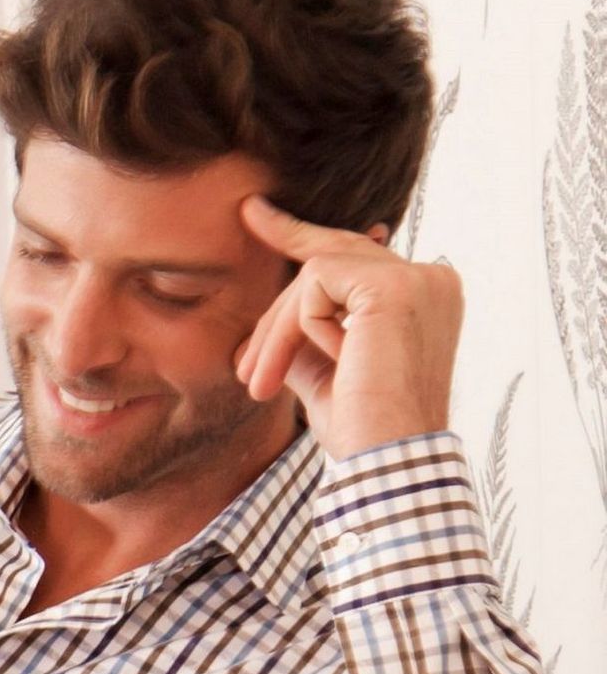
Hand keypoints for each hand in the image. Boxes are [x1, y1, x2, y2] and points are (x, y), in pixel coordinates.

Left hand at [236, 194, 461, 459]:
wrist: (386, 458)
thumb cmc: (360, 428)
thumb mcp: (324, 371)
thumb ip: (305, 334)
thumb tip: (271, 316)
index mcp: (425, 296)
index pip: (355, 254)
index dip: (299, 234)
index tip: (252, 214)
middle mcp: (432, 278)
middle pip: (329, 260)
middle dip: (274, 306)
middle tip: (240, 361)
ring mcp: (418, 277)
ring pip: (314, 274)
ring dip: (274, 333)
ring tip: (259, 386)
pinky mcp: (394, 286)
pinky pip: (315, 284)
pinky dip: (298, 328)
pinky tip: (326, 365)